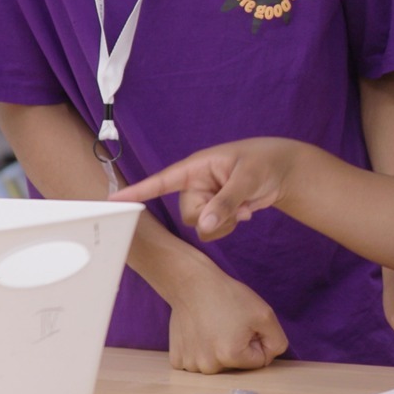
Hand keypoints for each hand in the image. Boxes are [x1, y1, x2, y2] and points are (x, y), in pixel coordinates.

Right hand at [112, 138, 301, 238]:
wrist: (282, 171)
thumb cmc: (263, 162)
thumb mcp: (247, 179)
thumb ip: (225, 201)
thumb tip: (204, 225)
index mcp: (195, 167)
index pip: (160, 181)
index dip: (136, 192)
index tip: (112, 201)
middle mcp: (194, 184)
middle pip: (187, 214)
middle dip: (212, 216)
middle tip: (238, 204)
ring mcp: (204, 199)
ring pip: (199, 226)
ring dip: (223, 223)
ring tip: (243, 207)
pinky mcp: (214, 211)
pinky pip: (210, 230)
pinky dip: (227, 227)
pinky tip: (244, 213)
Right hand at [163, 263, 289, 373]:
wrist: (191, 284)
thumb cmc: (228, 296)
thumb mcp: (265, 314)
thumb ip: (277, 341)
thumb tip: (270, 358)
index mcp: (232, 356)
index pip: (259, 360)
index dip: (257, 340)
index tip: (246, 325)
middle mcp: (209, 366)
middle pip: (237, 366)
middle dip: (239, 347)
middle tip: (229, 324)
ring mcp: (191, 364)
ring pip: (217, 365)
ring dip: (218, 350)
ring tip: (212, 327)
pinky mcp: (177, 359)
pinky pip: (198, 362)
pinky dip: (200, 350)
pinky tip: (199, 333)